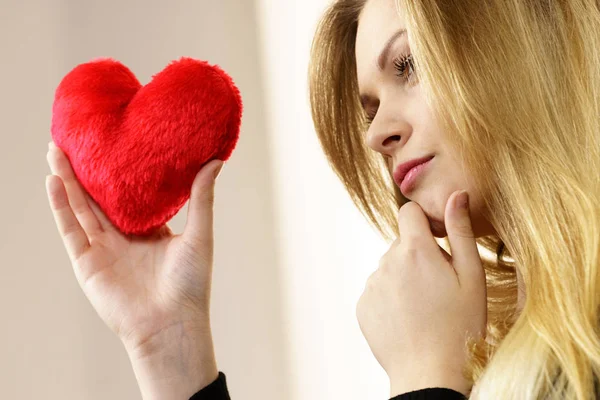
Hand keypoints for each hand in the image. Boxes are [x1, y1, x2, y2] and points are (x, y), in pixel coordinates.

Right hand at [45, 141, 223, 397]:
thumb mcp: (200, 234)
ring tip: (57, 151)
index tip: (113, 144)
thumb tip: (215, 161)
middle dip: (87, 170)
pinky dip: (61, 205)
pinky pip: (70, 229)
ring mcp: (103, 250)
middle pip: (100, 197)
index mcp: (150, 231)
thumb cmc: (191, 285)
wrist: (171, 325)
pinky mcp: (87, 263)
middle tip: (77, 139)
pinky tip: (53, 181)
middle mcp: (124, 238)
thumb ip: (202, 198)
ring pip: (81, 208)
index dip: (120, 172)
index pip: (130, 196)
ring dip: (67, 180)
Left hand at [355, 190, 486, 396]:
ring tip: (424, 307)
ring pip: (390, 268)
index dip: (425, 224)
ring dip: (404, 278)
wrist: (430, 372)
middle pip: (402, 244)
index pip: (409, 213)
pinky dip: (391, 298)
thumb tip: (456, 194)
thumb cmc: (459, 326)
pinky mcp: (363, 306)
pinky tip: (408, 318)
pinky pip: (378, 290)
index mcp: (414, 250)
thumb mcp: (471, 276)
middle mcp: (386, 262)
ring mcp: (371, 285)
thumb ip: (461, 231)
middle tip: (439, 288)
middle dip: (419, 256)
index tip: (437, 243)